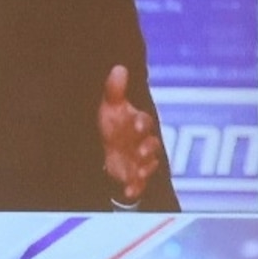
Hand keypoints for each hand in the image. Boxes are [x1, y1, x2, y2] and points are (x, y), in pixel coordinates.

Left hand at [95, 65, 167, 205]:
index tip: (135, 126)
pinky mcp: (134, 178)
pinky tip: (128, 191)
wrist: (106, 150)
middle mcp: (142, 142)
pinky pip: (139, 185)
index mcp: (137, 123)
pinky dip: (135, 188)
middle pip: (151, 144)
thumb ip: (114, 91)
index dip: (141, 123)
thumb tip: (119, 68)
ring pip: (148, 164)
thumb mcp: (110, 107)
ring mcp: (140, 161)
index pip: (144, 121)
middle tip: (140, 151)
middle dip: (147, 148)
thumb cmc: (111, 124)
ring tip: (137, 171)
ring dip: (144, 167)